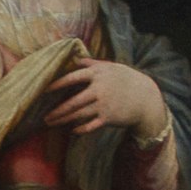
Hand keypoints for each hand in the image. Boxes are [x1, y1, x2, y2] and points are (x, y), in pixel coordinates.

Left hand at [43, 59, 166, 142]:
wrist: (147, 98)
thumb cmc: (127, 80)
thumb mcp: (112, 68)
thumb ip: (94, 64)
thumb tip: (76, 58)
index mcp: (99, 74)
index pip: (73, 78)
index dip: (57, 84)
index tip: (44, 90)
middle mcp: (100, 89)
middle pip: (73, 102)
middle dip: (57, 111)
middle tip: (44, 116)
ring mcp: (104, 104)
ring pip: (78, 115)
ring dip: (63, 120)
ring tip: (51, 122)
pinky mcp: (109, 118)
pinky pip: (90, 126)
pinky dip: (80, 129)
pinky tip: (73, 130)